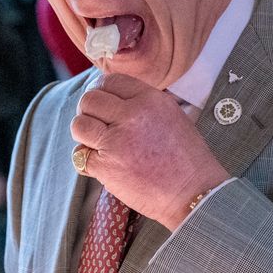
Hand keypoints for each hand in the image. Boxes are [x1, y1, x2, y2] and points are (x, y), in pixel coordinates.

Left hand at [70, 73, 228, 230]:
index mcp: (150, 99)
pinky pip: (79, 155)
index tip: (105, 105)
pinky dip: (86, 161)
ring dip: (84, 134)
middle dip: (89, 111)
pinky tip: (102, 165)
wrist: (194, 192)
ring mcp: (116, 141)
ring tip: (96, 143)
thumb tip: (114, 98)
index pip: (111, 81)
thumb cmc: (186, 158)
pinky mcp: (105, 167)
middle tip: (97, 125)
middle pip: (90, 100)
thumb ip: (143, 103)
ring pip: (79, 125)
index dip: (103, 91)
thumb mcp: (172, 116)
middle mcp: (131, 116)